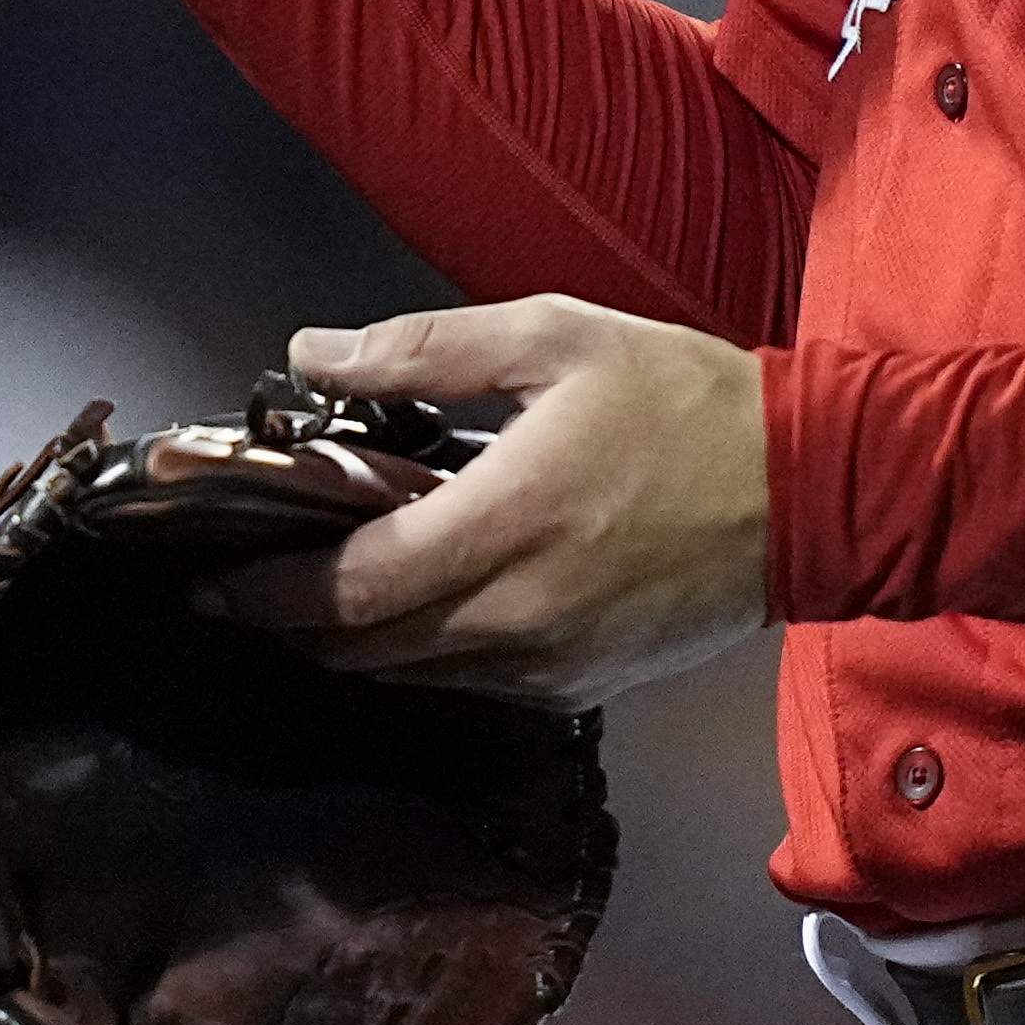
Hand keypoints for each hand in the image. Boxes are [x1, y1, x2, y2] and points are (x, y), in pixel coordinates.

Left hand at [209, 297, 768, 711]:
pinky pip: (470, 685)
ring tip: (316, 591)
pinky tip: (415, 606)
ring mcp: (552, 663)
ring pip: (411, 676)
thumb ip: (426, 349)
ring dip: (353, 644)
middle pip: (364, 649)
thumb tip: (313, 356)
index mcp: (508, 522)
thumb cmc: (684, 403)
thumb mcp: (557, 338)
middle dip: (292, 624)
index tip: (212, 572)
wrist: (812, 492)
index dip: (270, 590)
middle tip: (244, 584)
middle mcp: (520, 614)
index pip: (352, 587)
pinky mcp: (580, 686)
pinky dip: (423, 655)